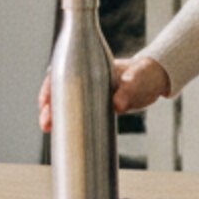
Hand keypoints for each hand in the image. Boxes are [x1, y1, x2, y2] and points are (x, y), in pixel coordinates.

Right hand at [37, 56, 170, 132]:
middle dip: (48, 106)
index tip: (45, 104)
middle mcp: (85, 78)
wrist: (154, 79)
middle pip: (58, 89)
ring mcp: (89, 90)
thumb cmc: (144, 75)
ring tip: (48, 128)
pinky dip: (67, 119)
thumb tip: (116, 105)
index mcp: (90, 67)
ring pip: (65, 100)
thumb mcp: (137, 81)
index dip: (49, 88)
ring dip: (54, 114)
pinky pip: (76, 109)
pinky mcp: (95, 103)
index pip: (61, 73)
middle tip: (45, 124)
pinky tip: (62, 131)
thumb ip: (128, 90)